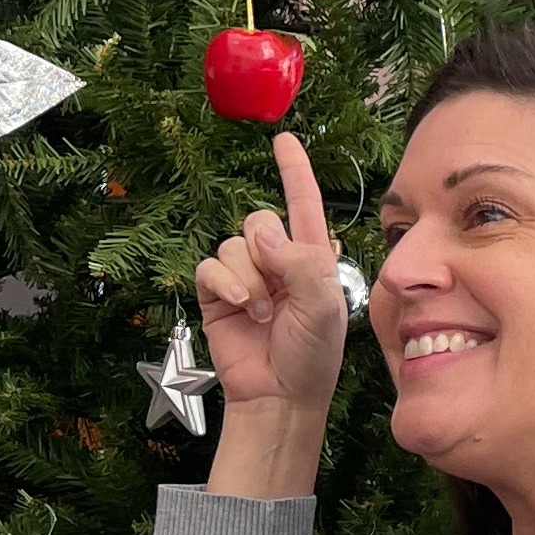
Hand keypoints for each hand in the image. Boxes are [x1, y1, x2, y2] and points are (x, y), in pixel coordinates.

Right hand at [194, 133, 350, 410]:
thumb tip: (262, 237)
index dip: (294, 170)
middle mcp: (276, 260)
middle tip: (277, 291)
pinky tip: (239, 306)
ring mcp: (244, 276)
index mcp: (311, 256)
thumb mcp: (324, 305)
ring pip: (233, 244)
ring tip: (261, 312)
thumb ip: (300, 262)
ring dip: (248, 278)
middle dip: (266, 249)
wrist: (279, 395)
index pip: (303, 202)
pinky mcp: (216, 295)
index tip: (283, 139)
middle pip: (259, 218)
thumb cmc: (312, 355)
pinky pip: (210, 265)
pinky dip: (225, 283)